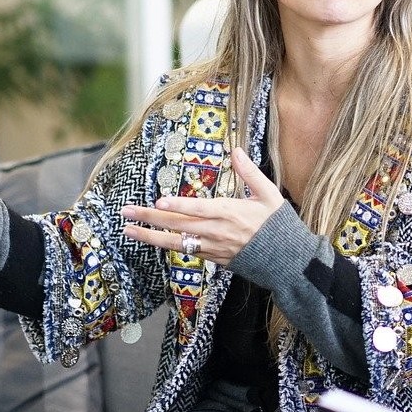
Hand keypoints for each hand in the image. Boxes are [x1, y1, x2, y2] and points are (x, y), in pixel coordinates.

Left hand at [121, 148, 278, 265]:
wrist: (286, 260)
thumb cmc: (278, 225)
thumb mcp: (268, 194)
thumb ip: (249, 172)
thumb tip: (235, 150)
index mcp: (229, 213)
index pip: (198, 209)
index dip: (178, 205)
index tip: (159, 201)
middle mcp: (216, 232)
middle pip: (177, 225)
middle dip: (150, 218)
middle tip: (126, 211)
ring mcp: (213, 247)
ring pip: (176, 242)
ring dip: (150, 236)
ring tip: (129, 229)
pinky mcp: (213, 259)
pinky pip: (186, 251)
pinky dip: (168, 245)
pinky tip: (152, 239)